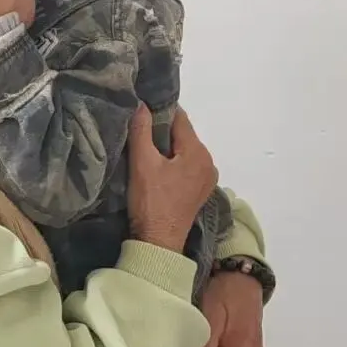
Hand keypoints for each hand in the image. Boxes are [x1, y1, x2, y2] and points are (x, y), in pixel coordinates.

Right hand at [127, 105, 217, 252]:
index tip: (141, 108)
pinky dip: (173, 163)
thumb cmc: (151, 201)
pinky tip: (156, 167)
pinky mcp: (199, 191)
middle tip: (138, 130)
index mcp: (198, 151)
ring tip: (144, 149)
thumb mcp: (142, 163)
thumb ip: (141, 129)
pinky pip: (186, 166)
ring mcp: (207, 178)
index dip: (159, 111)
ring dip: (167, 148)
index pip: (179, 118)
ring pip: (184, 151)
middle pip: (183, 135)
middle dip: (162, 130)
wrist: (158, 242)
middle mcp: (209, 162)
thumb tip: (141, 103)